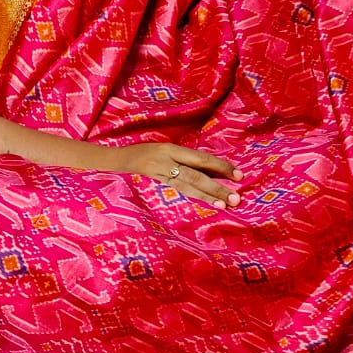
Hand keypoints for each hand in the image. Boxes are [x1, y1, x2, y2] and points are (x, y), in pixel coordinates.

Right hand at [106, 142, 241, 208]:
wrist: (114, 159)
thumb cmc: (143, 152)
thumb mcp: (164, 149)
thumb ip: (185, 158)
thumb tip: (213, 169)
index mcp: (170, 149)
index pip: (200, 158)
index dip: (220, 166)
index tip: (238, 175)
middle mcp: (165, 161)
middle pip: (195, 175)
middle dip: (216, 186)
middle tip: (235, 197)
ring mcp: (157, 173)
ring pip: (186, 186)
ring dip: (207, 196)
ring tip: (224, 204)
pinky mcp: (153, 183)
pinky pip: (176, 191)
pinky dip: (193, 198)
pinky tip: (205, 203)